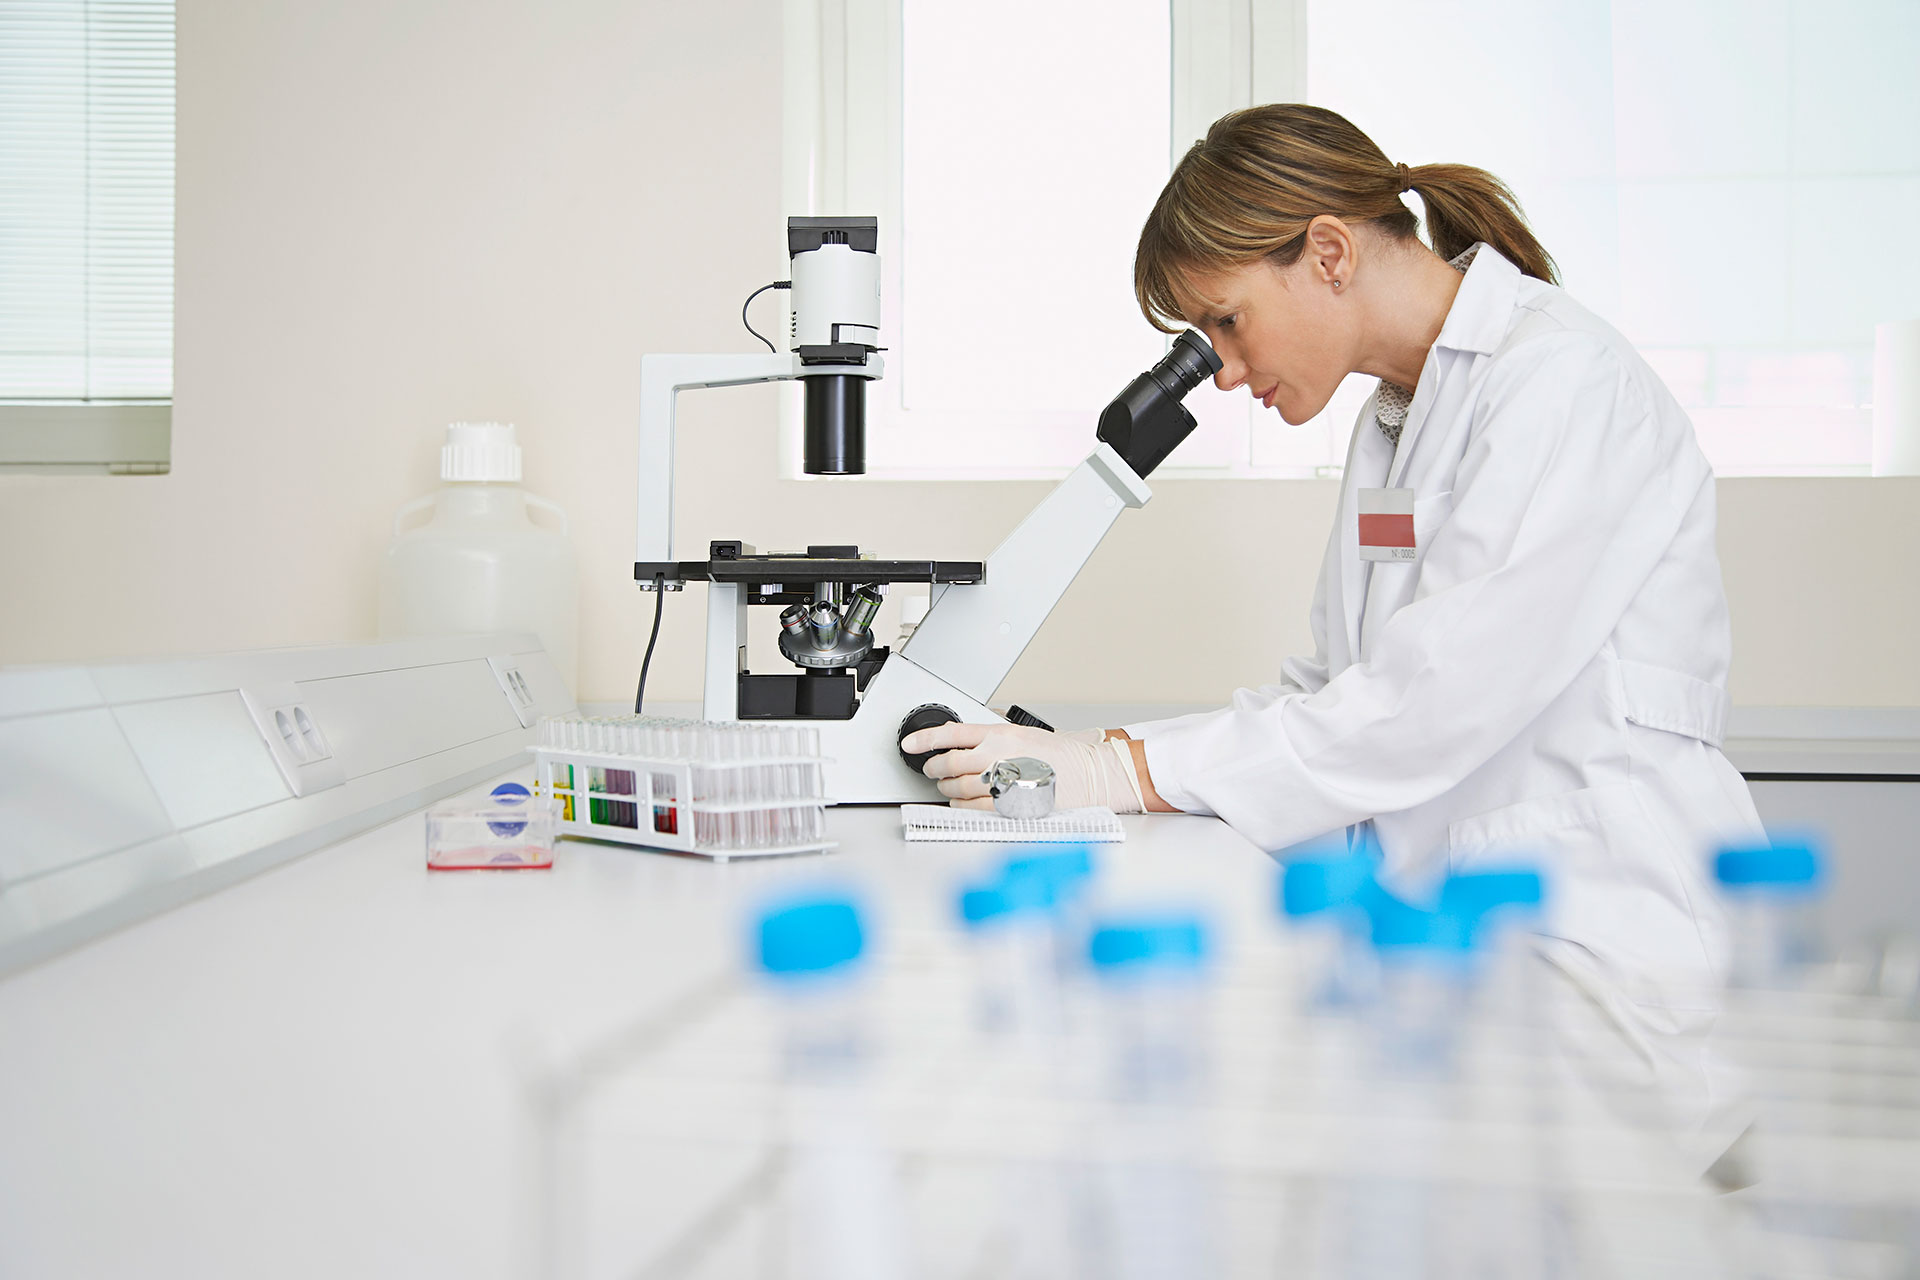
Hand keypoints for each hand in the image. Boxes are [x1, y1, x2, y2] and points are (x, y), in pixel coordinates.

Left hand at [901, 721, 1146, 812]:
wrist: (1091, 776)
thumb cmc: (1064, 756)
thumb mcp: (1026, 734)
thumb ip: (993, 736)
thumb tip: (962, 738)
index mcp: (1003, 735)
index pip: (953, 733)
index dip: (925, 739)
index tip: (909, 744)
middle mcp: (1001, 756)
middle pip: (950, 762)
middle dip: (934, 767)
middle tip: (930, 769)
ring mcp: (1005, 783)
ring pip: (958, 787)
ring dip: (946, 787)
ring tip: (947, 786)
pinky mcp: (1011, 806)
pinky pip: (973, 808)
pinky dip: (961, 805)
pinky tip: (962, 802)